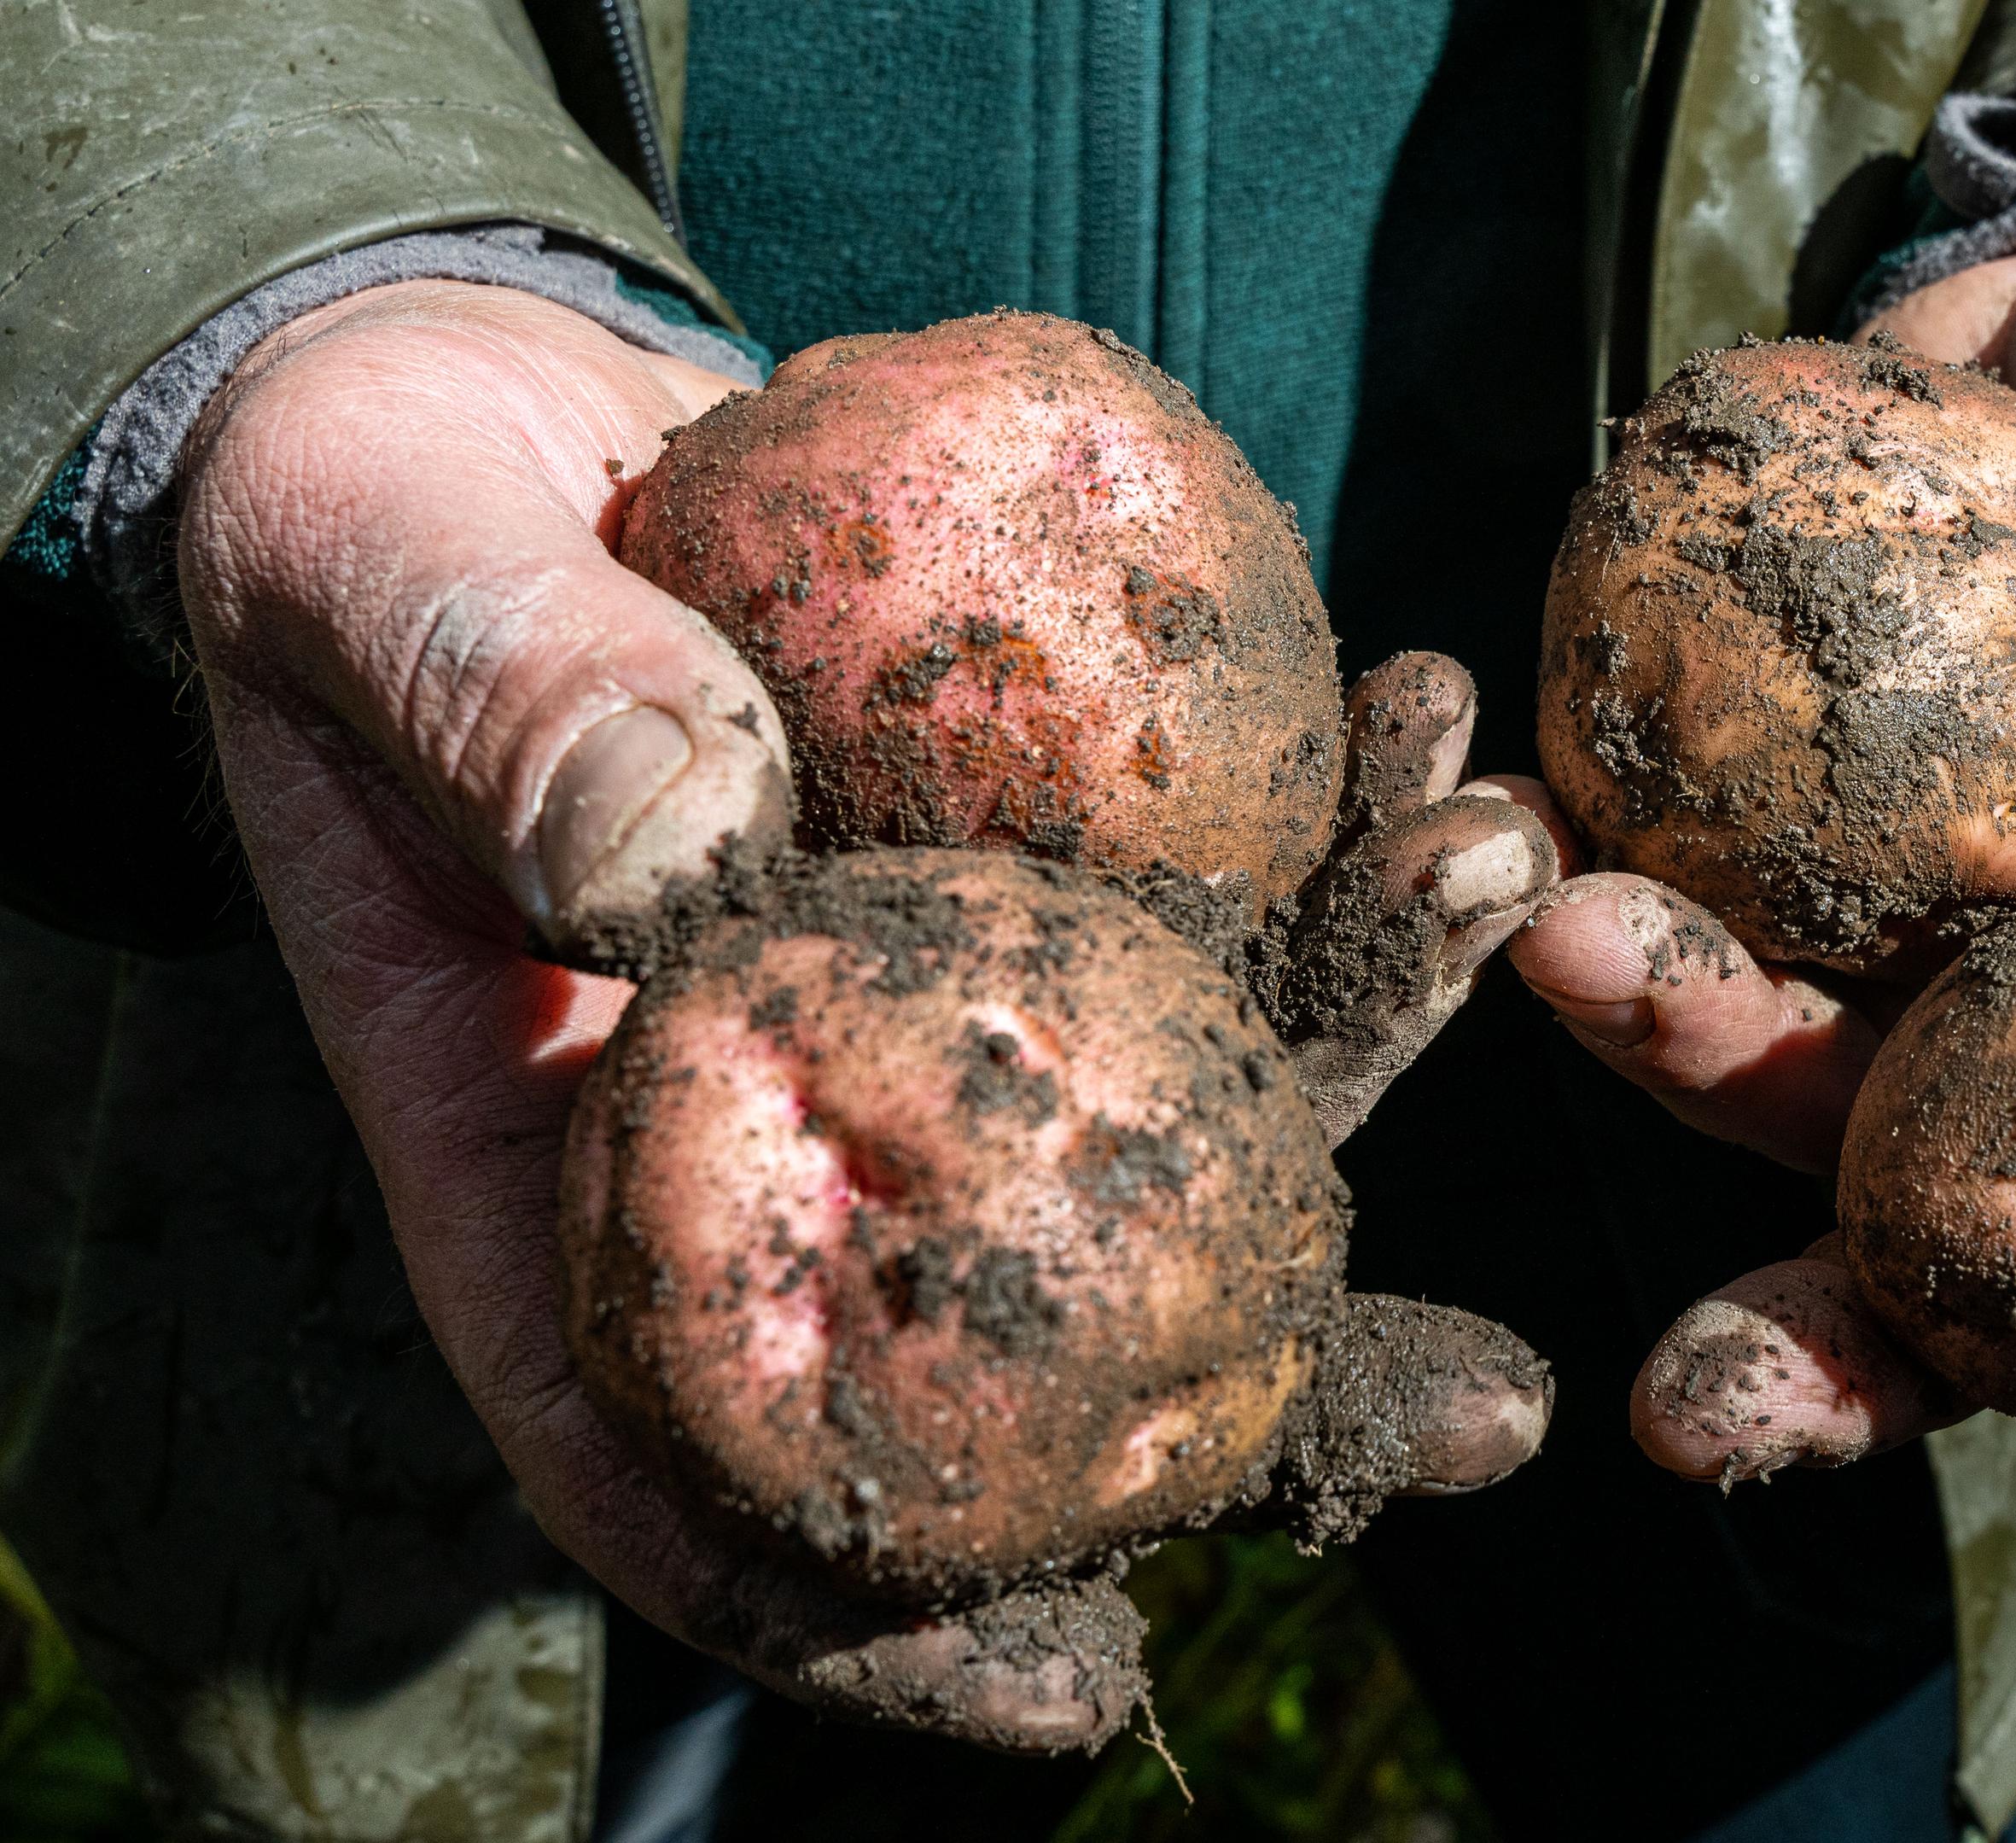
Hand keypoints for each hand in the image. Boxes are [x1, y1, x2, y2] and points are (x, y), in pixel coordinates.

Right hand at [176, 280, 1545, 1746]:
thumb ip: (507, 717)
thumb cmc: (355, 536)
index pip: (703, 1468)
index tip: (1091, 1687)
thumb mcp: (375, 590)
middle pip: (1025, 1328)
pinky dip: (1322, 815)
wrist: (456, 406)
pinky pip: (1202, 873)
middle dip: (1266, 1379)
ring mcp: (933, 999)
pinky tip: (1434, 729)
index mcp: (568, 1173)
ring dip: (1363, 1027)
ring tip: (1498, 885)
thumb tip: (689, 852)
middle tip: (1484, 1417)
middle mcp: (792, 1132)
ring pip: (1168, 1095)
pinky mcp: (1026, 852)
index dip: (880, 1617)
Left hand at [1504, 212, 2015, 1552]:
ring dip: (1682, 1078)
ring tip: (1576, 947)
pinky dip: (1610, 927)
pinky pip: (1692, 932)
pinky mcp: (1793, 857)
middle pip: (2002, 1269)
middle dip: (1847, 1357)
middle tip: (1697, 1404)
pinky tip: (1535, 860)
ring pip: (1803, 1111)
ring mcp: (1935, 957)